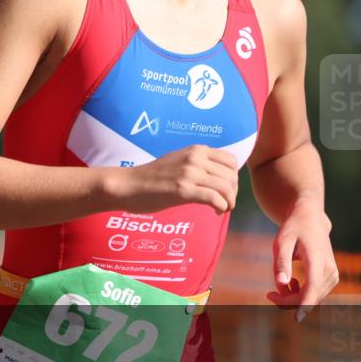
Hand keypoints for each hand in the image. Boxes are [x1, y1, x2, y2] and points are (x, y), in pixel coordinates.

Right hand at [109, 145, 238, 214]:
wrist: (127, 185)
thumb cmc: (150, 178)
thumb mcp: (177, 161)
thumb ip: (196, 164)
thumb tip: (217, 176)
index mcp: (195, 150)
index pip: (231, 161)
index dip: (233, 178)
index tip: (225, 189)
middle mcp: (195, 158)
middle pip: (232, 177)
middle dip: (233, 193)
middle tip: (225, 203)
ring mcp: (189, 173)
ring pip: (227, 188)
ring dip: (229, 202)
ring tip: (222, 209)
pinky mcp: (183, 190)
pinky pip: (215, 199)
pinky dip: (221, 207)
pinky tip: (215, 211)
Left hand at [266, 197, 337, 321]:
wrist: (311, 221)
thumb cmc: (294, 230)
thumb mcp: (281, 242)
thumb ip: (281, 262)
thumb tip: (281, 284)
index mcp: (317, 260)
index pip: (313, 288)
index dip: (304, 305)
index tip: (297, 319)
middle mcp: (329, 270)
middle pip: (309, 296)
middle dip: (288, 300)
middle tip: (269, 294)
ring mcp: (333, 275)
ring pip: (312, 297)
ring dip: (293, 296)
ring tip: (282, 279)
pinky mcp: (331, 278)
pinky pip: (314, 293)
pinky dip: (300, 293)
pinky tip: (292, 281)